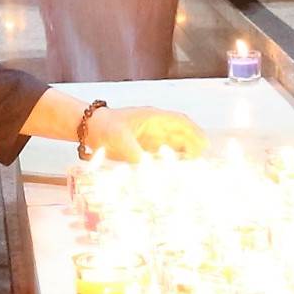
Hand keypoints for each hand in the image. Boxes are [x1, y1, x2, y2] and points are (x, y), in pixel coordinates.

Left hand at [89, 106, 206, 161]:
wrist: (90, 129)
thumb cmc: (105, 127)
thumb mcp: (120, 138)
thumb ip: (134, 152)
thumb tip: (147, 166)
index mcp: (152, 118)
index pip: (179, 121)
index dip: (194, 131)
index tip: (203, 143)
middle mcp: (155, 128)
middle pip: (181, 135)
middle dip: (193, 146)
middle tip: (200, 162)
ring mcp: (151, 138)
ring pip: (174, 147)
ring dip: (184, 156)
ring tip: (192, 171)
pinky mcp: (145, 150)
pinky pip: (163, 157)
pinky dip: (171, 164)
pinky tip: (175, 175)